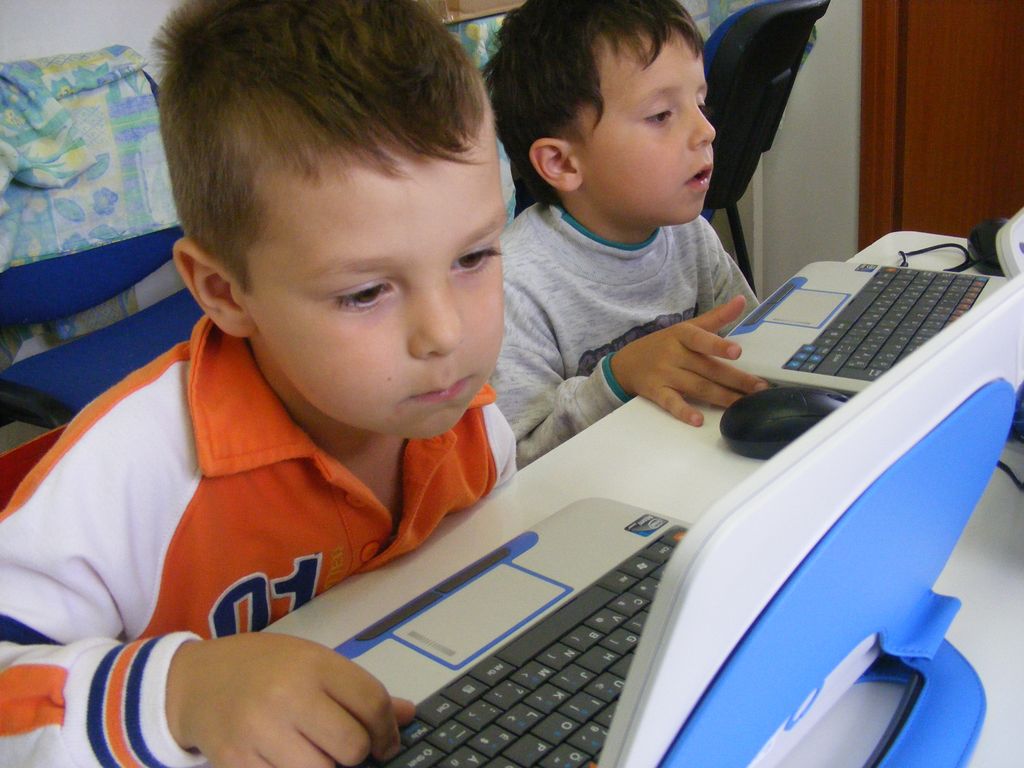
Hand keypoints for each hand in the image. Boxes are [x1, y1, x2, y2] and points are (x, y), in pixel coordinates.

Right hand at [166, 633, 414, 766]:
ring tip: (317, 754)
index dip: (387, 731)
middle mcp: (287, 696)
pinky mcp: (237, 764)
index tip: (385, 743)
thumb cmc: (264, 668)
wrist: (197, 680)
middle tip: (346, 749)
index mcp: (313, 665)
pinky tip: (292, 762)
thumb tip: (408, 715)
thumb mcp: (313, 662)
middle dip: (357, 754)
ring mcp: (259, 733)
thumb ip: (359, 691)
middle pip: (351, 746)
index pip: (372, 703)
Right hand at [610, 295, 766, 425]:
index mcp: (682, 335)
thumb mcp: (686, 327)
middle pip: (708, 368)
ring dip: (721, 397)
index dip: (719, 345)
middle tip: (759, 389)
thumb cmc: (663, 345)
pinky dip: (684, 411)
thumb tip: (741, 300)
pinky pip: (671, 403)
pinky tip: (698, 420)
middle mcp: (673, 354)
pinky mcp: (656, 392)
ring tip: (742, 405)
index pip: (701, 339)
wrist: (625, 364)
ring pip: (697, 387)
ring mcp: (664, 374)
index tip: (737, 352)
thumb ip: (716, 317)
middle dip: (735, 379)